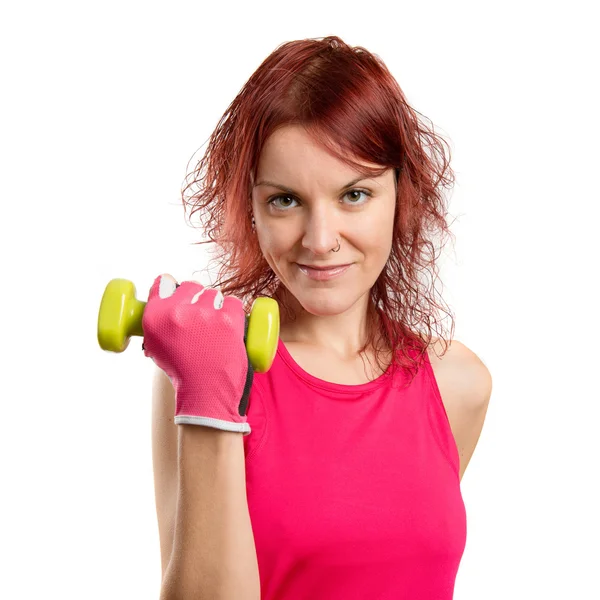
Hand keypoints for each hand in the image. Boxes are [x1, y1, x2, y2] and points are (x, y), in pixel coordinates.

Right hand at [142, 274, 253, 433]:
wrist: (206, 393)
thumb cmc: (183, 372)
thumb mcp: (156, 347)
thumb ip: (158, 322)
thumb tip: (167, 301)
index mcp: (155, 317)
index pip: (164, 282)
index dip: (174, 287)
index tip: (181, 295)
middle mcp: (177, 312)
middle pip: (192, 286)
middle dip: (198, 299)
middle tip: (201, 319)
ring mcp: (204, 314)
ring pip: (214, 294)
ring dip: (217, 307)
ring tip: (215, 330)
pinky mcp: (228, 320)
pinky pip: (234, 303)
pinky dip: (234, 314)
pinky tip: (230, 328)